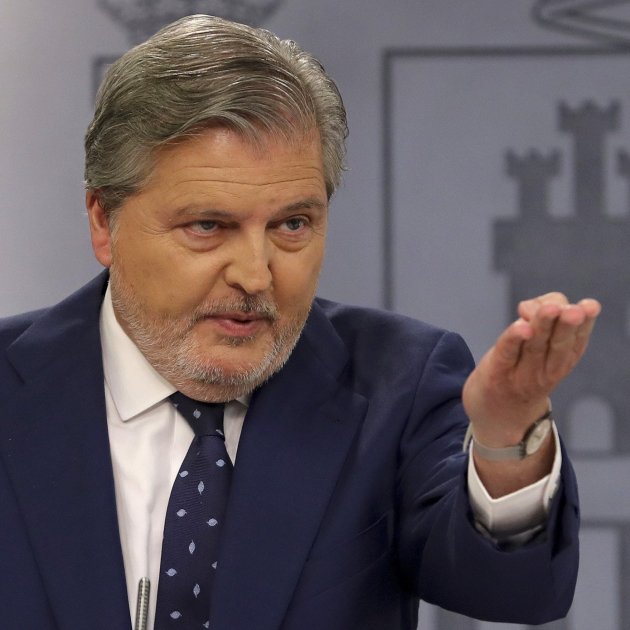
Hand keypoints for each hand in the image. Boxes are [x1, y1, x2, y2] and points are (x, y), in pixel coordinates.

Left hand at [463, 292, 600, 448]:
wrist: (499, 415)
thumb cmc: (521, 370)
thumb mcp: (540, 347)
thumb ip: (540, 319)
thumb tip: (528, 309)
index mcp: (564, 361)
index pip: (577, 340)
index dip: (585, 322)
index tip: (589, 306)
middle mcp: (547, 370)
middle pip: (559, 343)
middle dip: (566, 324)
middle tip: (573, 310)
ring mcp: (522, 373)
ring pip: (535, 345)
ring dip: (542, 325)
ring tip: (550, 310)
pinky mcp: (498, 372)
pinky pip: (508, 352)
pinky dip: (514, 338)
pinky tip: (522, 326)